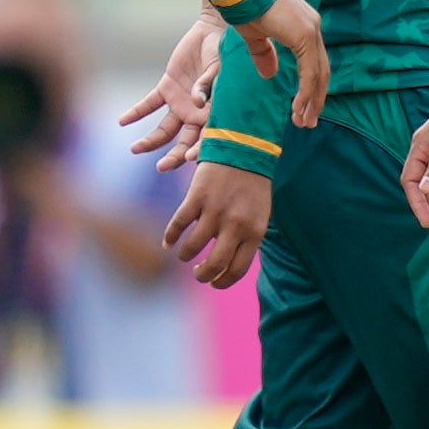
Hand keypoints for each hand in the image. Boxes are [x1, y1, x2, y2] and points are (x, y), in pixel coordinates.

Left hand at [121, 21, 222, 165]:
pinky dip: (136, 112)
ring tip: (134, 149)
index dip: (200, 150)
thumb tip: (198, 100)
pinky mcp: (167, 88)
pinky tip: (122, 121)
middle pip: (183, 143)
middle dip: (174, 157)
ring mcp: (180, 103)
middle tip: (161, 167)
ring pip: (164, 130)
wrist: (214, 31)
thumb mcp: (220, 68)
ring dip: (150, 141)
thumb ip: (209, 84)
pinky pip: (149, 104)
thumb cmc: (225, 52)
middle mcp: (196, 114)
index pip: (206, 139)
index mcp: (214, 115)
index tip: (190, 159)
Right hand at [166, 160, 275, 289]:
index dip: (223, 281)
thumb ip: (248, 236)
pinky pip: (179, 224)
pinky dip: (170, 237)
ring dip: (185, 255)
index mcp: (255, 231)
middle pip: (215, 264)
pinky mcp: (197, 197)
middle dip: (203, 275)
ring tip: (184, 255)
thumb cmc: (254, 182)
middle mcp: (236, 225)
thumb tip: (232, 261)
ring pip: (193, 247)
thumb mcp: (260, 212)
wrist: (246, 146)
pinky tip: (168, 243)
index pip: (237, 269)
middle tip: (198, 275)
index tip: (214, 282)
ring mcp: (215, 211)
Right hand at [252, 0, 334, 129]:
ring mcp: (312, 30)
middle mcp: (313, 27)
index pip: (314, 63)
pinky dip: (306, 92)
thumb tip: (270, 75)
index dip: (311, 87)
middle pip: (321, 71)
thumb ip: (264, 54)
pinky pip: (310, 72)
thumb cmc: (245, 6)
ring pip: (318, 74)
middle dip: (315, 99)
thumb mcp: (256, 36)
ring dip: (311, 101)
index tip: (304, 108)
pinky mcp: (305, 36)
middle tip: (308, 122)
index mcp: (305, 26)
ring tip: (304, 122)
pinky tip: (299, 108)